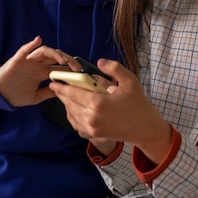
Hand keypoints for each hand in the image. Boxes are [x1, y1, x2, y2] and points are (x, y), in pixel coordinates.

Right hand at [0, 37, 72, 106]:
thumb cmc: (15, 94)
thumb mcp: (35, 97)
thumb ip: (48, 93)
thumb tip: (63, 91)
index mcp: (42, 72)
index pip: (60, 67)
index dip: (71, 69)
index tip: (81, 74)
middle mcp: (37, 64)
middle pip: (56, 57)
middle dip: (68, 60)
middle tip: (77, 68)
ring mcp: (28, 61)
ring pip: (45, 52)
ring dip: (55, 54)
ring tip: (63, 60)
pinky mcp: (18, 60)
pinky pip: (25, 50)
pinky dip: (31, 44)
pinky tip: (38, 40)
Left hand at [50, 59, 171, 164]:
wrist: (144, 128)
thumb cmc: (137, 104)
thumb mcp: (130, 81)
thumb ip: (114, 68)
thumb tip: (100, 62)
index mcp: (98, 103)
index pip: (73, 93)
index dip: (61, 87)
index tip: (53, 81)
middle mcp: (91, 117)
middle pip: (69, 103)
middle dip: (62, 94)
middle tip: (58, 86)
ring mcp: (91, 129)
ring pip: (71, 115)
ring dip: (67, 104)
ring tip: (67, 96)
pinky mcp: (93, 135)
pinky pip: (76, 125)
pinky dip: (73, 116)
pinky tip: (76, 109)